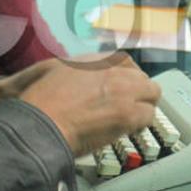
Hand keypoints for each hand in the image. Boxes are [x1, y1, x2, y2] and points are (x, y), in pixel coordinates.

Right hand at [12, 53, 160, 155]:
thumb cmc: (38, 104)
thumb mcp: (52, 71)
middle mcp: (112, 71)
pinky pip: (148, 116)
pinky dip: (140, 125)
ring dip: (143, 108)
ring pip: (152, 95)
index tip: (127, 89)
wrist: (38, 124)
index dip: (129, 78)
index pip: (126, 63)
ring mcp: (123, 91)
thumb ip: (75, 72)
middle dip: (139, 93)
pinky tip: (128, 131)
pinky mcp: (127, 114)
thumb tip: (83, 80)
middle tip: (131, 107)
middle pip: (143, 78)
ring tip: (131, 121)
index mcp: (94, 60)